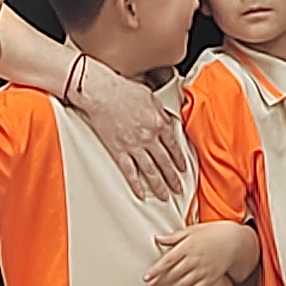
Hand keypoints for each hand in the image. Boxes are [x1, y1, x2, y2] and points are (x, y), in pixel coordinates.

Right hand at [77, 67, 190, 202]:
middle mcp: (149, 136)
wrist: (102, 92)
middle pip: (165, 162)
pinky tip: (141, 193)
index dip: (180, 159)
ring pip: (151, 171)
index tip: (183, 168)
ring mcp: (134, 145)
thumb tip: (168, 122)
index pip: (174, 146)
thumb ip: (161, 113)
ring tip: (165, 196)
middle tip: (178, 188)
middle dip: (173, 178)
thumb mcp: (151, 97)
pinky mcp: (119, 150)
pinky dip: (136, 184)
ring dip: (159, 185)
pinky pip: (130, 171)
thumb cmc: (124, 89)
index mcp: (160, 123)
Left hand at [146, 222, 246, 285]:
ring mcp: (203, 270)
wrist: (235, 241)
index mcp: (188, 246)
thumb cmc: (212, 233)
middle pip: (173, 275)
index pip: (168, 261)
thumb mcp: (192, 230)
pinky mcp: (210, 279)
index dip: (156, 271)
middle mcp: (194, 259)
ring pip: (182, 285)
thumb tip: (157, 238)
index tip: (146, 277)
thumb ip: (174, 237)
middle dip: (159, 283)